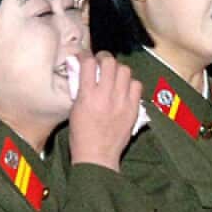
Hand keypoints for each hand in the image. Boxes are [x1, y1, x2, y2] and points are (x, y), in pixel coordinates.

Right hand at [69, 51, 142, 170]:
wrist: (97, 156)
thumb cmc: (81, 134)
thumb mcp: (74, 109)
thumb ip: (80, 89)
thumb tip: (82, 71)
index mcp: (88, 95)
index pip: (88, 63)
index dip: (86, 55)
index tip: (84, 55)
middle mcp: (106, 95)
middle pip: (110, 62)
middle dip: (103, 57)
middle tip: (100, 61)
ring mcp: (122, 102)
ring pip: (125, 71)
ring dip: (118, 69)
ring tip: (113, 74)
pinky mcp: (133, 109)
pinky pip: (137, 86)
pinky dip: (131, 83)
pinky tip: (125, 88)